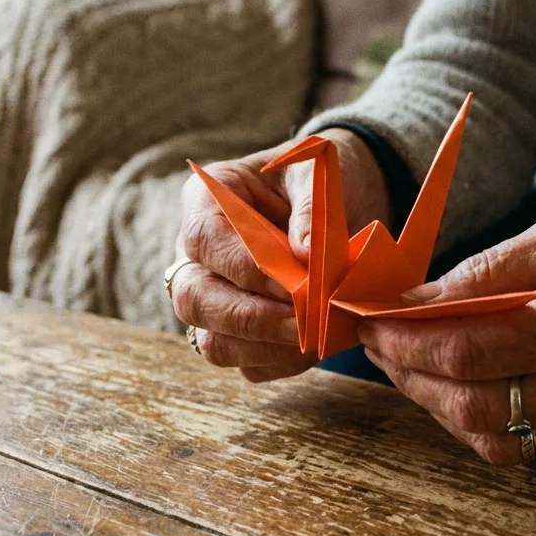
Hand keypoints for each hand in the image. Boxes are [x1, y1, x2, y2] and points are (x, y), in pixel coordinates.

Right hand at [173, 129, 388, 381]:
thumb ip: (309, 209)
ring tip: (316, 338)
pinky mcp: (237, 331)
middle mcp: (196, 254)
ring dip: (266, 347)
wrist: (342, 199)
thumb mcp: (317, 173)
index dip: (245, 268)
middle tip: (306, 323)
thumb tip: (306, 257)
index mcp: (206, 200)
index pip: (203, 240)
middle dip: (251, 318)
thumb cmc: (319, 178)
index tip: (296, 283)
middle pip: (193, 298)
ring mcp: (212, 296)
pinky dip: (281, 361)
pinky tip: (317, 345)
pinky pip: (245, 363)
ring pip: (211, 341)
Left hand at [357, 185, 535, 462]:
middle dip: (412, 377)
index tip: (369, 321)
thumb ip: (483, 274)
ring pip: (495, 440)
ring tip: (410, 364)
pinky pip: (529, 448)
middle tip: (379, 344)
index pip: (472, 354)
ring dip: (440, 407)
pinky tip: (461, 384)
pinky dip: (482, 422)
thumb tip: (410, 301)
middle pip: (475, 408)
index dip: (407, 343)